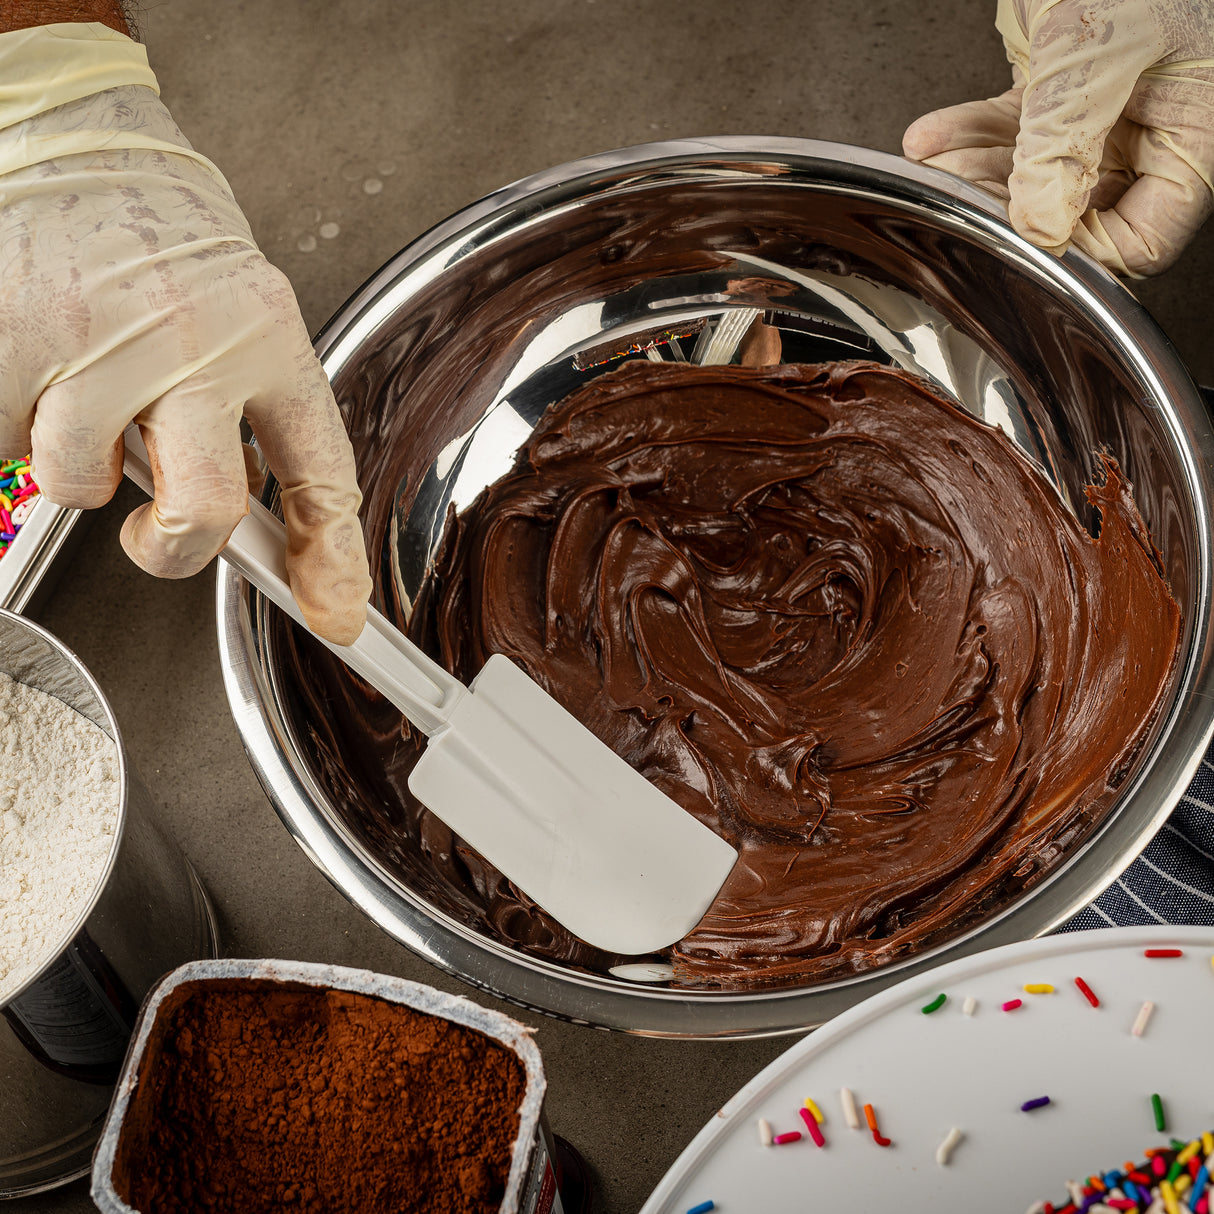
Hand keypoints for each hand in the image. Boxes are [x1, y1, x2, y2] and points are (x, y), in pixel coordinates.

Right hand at [0, 24, 371, 642]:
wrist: (74, 140)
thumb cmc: (162, 235)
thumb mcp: (244, 313)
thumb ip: (251, 411)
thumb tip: (251, 518)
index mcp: (270, 337)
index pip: (320, 473)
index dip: (330, 559)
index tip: (334, 612)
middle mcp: (196, 342)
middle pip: (202, 512)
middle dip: (173, 548)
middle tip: (155, 533)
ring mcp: (102, 345)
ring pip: (82, 487)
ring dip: (76, 465)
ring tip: (81, 396)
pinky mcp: (15, 347)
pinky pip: (10, 446)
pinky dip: (17, 427)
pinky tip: (39, 374)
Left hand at [903, 0, 1213, 275]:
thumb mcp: (1104, 41)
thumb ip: (1068, 135)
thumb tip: (1041, 219)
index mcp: (1193, 129)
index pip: (1142, 237)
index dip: (1082, 251)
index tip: (1028, 240)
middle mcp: (1151, 129)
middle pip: (1079, 213)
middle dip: (1013, 209)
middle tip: (967, 197)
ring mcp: (1105, 114)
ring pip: (1034, 178)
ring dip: (978, 174)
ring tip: (941, 163)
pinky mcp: (1060, 91)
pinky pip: (1010, 133)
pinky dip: (966, 135)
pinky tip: (931, 139)